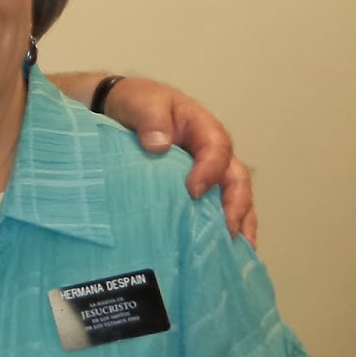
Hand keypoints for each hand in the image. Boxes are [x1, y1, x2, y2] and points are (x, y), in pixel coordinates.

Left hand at [103, 77, 256, 244]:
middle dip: (237, 207)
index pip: (216, 150)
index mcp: (202, 129)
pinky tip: (220, 254)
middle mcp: (211, 155)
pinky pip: (214, 211)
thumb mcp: (140, 102)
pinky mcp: (193, 192)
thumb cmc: (134, 103)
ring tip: (237, 253)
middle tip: (229, 232)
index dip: (209, 171)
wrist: (116, 110)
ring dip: (239, 225)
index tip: (193, 191)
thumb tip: (159, 145)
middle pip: (236, 180)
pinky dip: (220, 231)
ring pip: (233, 200)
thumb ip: (150, 119)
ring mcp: (206, 175)